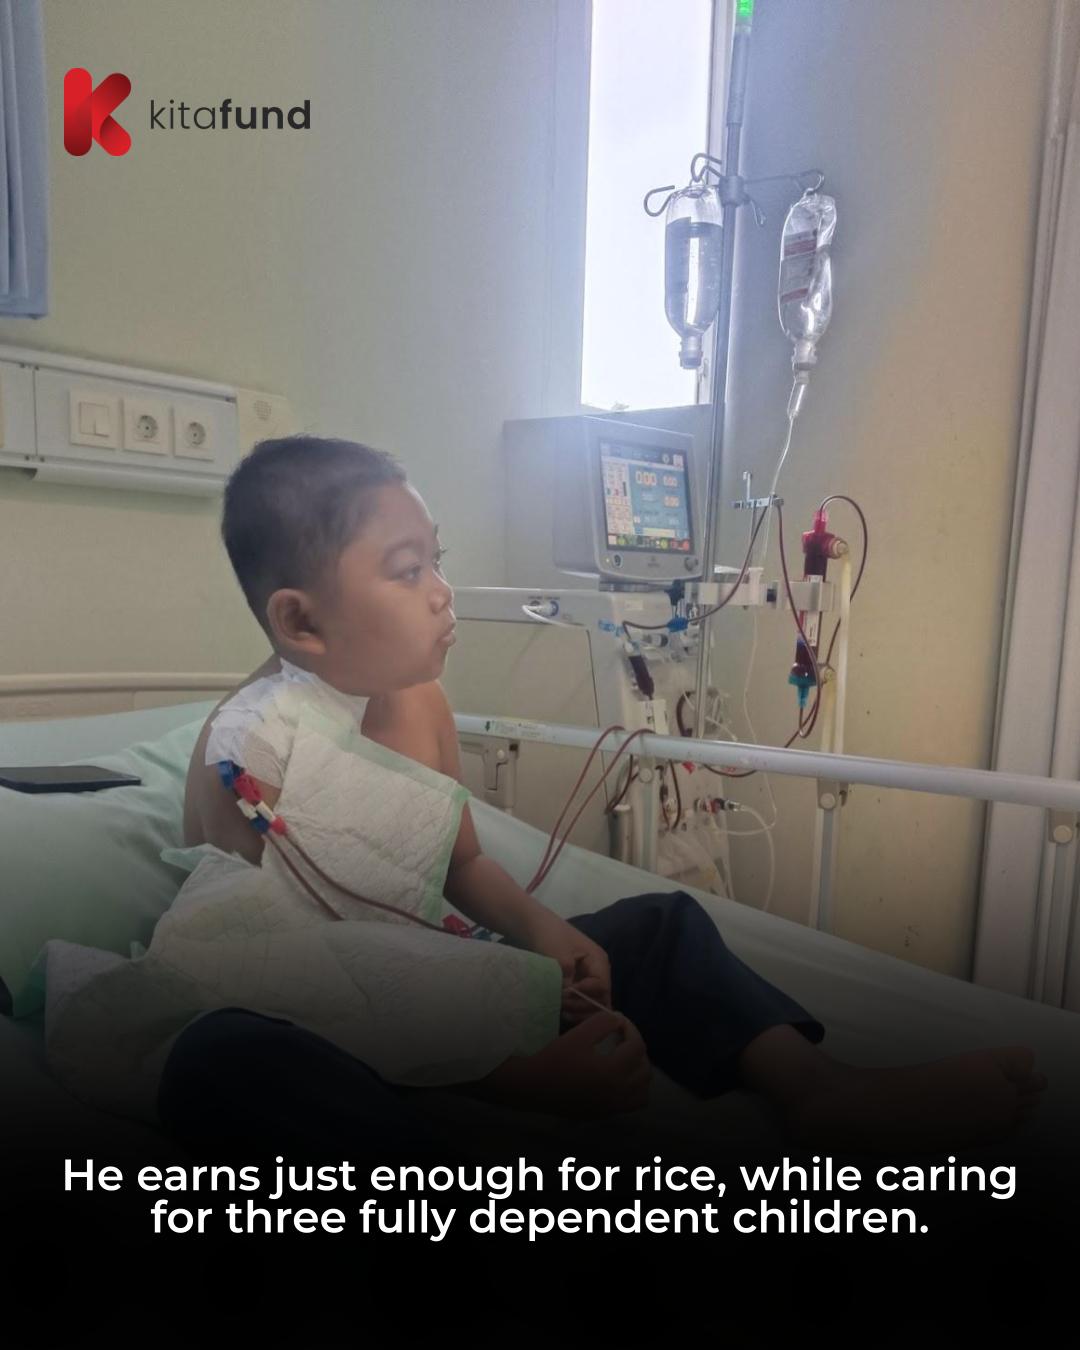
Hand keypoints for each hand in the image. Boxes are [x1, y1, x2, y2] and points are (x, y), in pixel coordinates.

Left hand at [524, 914, 610, 1023]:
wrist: (532, 925)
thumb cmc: (548, 935)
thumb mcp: (558, 954)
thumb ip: (566, 977)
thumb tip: (567, 996)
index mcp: (598, 960)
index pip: (602, 987)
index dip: (585, 995)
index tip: (564, 994)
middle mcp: (598, 972)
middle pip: (601, 999)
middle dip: (583, 1006)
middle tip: (563, 1008)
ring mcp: (588, 979)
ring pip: (593, 1003)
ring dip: (580, 1011)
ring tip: (562, 1012)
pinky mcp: (577, 984)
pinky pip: (582, 1002)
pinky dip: (575, 1010)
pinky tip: (562, 1012)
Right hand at [524, 1012, 650, 1117]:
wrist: (534, 1087)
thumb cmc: (556, 1059)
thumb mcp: (579, 1034)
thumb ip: (604, 1023)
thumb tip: (619, 1021)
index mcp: (613, 1071)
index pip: (637, 1047)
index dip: (631, 1029)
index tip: (619, 1020)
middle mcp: (618, 1092)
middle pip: (645, 1069)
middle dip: (638, 1049)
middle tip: (622, 1038)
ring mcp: (613, 1106)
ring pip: (643, 1091)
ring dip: (640, 1072)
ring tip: (626, 1058)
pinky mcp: (604, 1113)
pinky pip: (632, 1104)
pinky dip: (634, 1090)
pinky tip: (619, 1078)